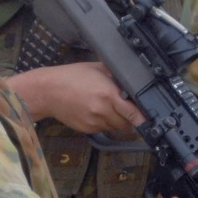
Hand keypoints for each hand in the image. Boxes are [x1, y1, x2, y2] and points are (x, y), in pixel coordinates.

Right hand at [10, 61, 144, 136]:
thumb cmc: (71, 77)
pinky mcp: (87, 129)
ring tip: (107, 107)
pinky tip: (95, 111)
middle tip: (125, 107)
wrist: (48, 92)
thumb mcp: (97, 69)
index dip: (142, 118)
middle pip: (126, 123)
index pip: (132, 112)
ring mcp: (94, 122)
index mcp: (107, 94)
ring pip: (115, 127)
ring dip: (117, 120)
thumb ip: (116, 76)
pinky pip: (103, 129)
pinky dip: (104, 123)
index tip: (149, 120)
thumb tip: (132, 80)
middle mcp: (102, 111)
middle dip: (128, 117)